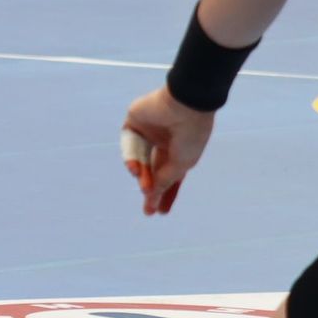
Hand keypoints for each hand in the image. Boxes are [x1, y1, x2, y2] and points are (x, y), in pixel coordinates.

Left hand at [120, 86, 215, 216]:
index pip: (170, 176)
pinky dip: (130, 158)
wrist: (185, 105)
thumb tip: (150, 194)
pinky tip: (134, 169)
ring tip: (144, 187)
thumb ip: (165, 179)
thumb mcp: (181, 164)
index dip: (166, 194)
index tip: (161, 212)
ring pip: (139, 159)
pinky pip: (128, 144)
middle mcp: (163, 141)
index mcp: (179, 150)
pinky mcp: (134, 122)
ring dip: (141, 175)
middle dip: (150, 189)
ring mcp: (148, 132)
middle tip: (149, 210)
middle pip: (152, 170)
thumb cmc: (189, 135)